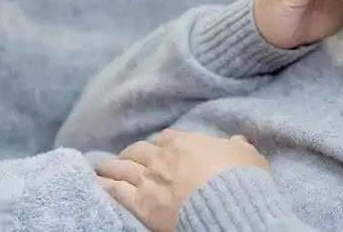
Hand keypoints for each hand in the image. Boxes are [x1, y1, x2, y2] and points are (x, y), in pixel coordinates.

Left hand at [96, 129, 267, 231]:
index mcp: (184, 142)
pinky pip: (115, 191)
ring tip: (102, 168)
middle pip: (138, 151)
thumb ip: (238, 146)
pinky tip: (97, 183)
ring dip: (110, 167)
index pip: (165, 138)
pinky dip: (104, 185)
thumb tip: (238, 140)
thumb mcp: (246, 155)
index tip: (157, 149)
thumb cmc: (239, 178)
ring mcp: (149, 180)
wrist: (227, 203)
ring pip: (121, 168)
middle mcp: (162, 158)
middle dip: (130, 154)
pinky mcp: (141, 203)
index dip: (159, 144)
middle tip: (124, 158)